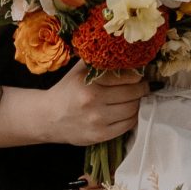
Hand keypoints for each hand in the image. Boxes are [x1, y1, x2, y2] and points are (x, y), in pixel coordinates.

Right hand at [14, 68, 144, 146]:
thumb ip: (99, 62)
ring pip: (132, 109)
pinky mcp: (100, 135)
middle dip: (141, 89)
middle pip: (132, 93)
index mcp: (88, 81)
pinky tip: (127, 112)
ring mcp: (96, 120)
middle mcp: (92, 100)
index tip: (139, 76)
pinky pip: (128, 125)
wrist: (48, 117)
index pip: (125, 76)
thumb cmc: (68, 91)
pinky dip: (132, 117)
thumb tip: (127, 54)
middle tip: (142, 87)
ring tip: (134, 99)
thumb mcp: (79, 71)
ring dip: (137, 103)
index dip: (136, 76)